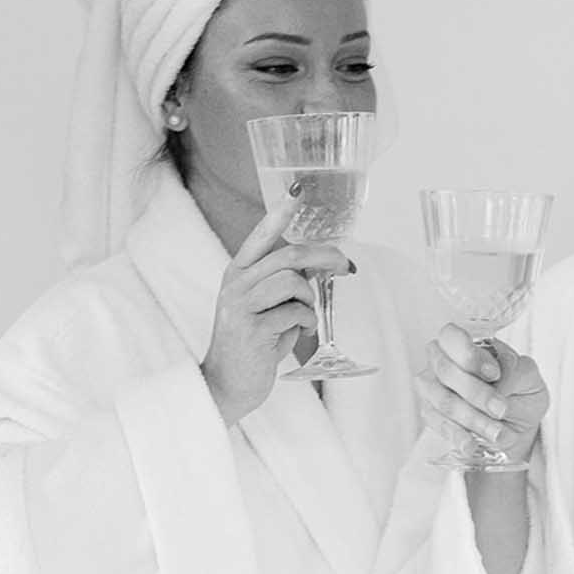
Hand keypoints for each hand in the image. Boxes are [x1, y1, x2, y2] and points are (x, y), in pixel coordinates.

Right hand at [202, 200, 352, 426]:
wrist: (227, 384)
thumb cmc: (252, 346)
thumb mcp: (266, 308)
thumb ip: (284, 285)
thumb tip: (319, 266)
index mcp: (237, 273)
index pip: (260, 235)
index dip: (280, 212)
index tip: (298, 188)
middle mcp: (236, 283)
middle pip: (288, 254)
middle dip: (325, 256)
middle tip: (346, 265)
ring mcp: (241, 304)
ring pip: (294, 281)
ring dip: (310, 299)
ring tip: (305, 317)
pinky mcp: (253, 328)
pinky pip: (297, 313)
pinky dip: (306, 323)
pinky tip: (299, 334)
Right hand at [416, 327, 549, 470]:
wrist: (517, 424)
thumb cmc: (520, 391)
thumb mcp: (529, 376)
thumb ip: (516, 370)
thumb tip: (497, 381)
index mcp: (465, 343)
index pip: (451, 336)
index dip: (469, 355)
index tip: (494, 374)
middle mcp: (442, 362)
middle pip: (445, 371)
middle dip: (476, 392)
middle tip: (501, 409)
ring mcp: (433, 389)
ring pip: (444, 401)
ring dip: (472, 418)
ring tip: (498, 432)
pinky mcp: (432, 416)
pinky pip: (440, 426)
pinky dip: (458, 436)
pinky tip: (472, 445)